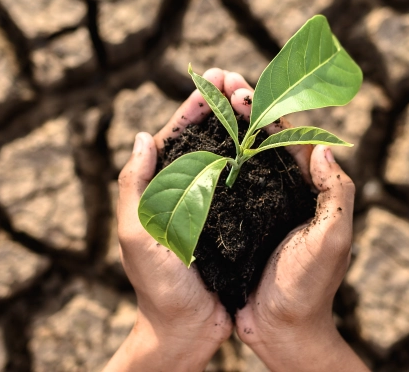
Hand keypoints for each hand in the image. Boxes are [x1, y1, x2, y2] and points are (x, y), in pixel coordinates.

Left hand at [105, 68, 240, 371]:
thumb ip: (134, 187)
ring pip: (228, 153)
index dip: (195, 104)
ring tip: (259, 98)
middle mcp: (186, 191)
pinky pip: (247, 181)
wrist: (186, 331)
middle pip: (205, 137)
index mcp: (159, 189)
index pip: (176, 135)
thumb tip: (142, 137)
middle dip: (222, 104)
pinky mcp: (235, 221)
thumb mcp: (138, 235)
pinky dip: (258, 157)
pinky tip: (274, 141)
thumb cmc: (157, 287)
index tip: (214, 77)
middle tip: (242, 79)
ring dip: (242, 124)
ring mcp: (211, 205)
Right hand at [226, 74, 368, 371]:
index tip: (241, 88)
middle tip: (219, 82)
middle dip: (242, 108)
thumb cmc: (310, 288)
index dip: (266, 110)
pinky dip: (210, 161)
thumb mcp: (333, 240)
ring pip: (241, 156)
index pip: (288, 137)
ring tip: (205, 101)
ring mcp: (259, 207)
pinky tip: (191, 147)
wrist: (282, 331)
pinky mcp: (237, 224)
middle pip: (262, 139)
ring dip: (225, 127)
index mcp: (308, 189)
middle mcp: (284, 192)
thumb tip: (324, 147)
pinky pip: (223, 185)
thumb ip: (337, 194)